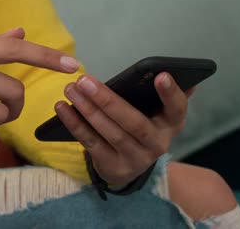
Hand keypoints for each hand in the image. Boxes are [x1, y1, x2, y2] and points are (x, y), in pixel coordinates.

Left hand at [54, 73, 194, 185]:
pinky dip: (75, 124)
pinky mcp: (112, 165)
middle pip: (133, 122)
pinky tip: (62, 108)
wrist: (128, 167)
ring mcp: (135, 158)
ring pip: (109, 132)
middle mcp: (157, 144)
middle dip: (107, 100)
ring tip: (70, 89)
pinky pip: (91, 142)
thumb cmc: (139, 128)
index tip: (161, 75)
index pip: (177, 108)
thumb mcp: (154, 114)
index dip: (171, 93)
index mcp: (171, 124)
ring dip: (87, 110)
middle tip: (84, 80)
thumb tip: (166, 71)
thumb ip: (158, 96)